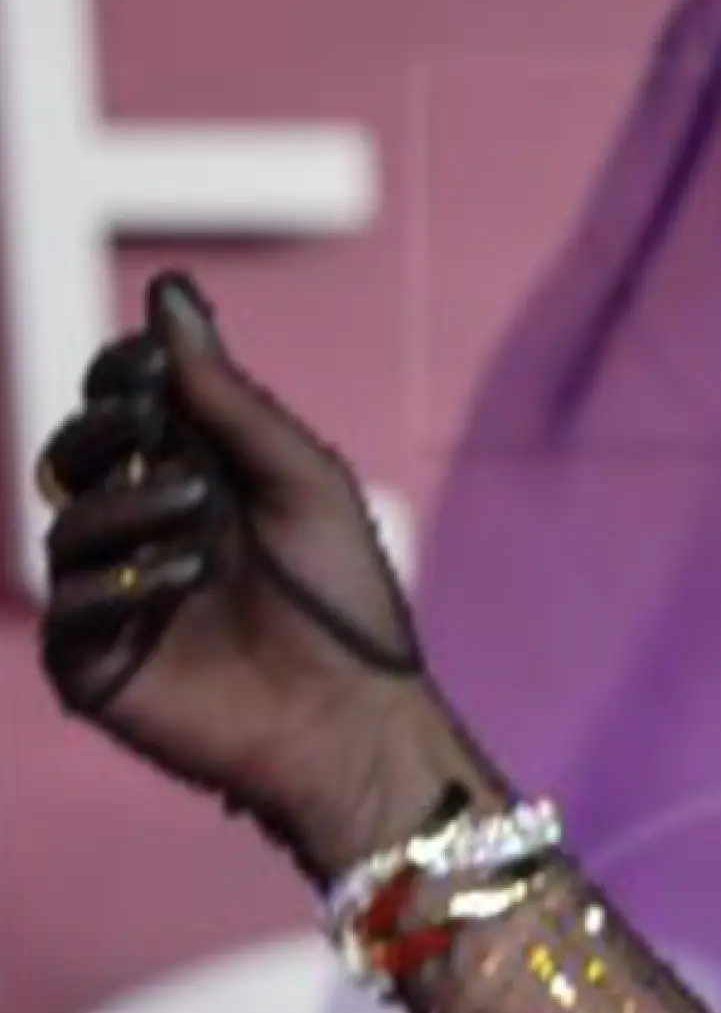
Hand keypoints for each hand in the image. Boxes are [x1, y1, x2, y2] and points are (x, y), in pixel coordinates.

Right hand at [20, 274, 478, 880]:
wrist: (357, 718)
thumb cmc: (346, 602)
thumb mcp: (302, 483)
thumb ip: (230, 399)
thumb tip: (168, 295)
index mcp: (191, 478)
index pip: (122, 404)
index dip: (125, 378)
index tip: (150, 366)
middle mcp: (142, 528)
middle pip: (75, 451)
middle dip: (106, 431)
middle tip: (155, 433)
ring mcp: (112, 593)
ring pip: (70, 522)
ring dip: (130, 509)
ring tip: (202, 526)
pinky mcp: (95, 661)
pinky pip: (71, 606)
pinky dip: (118, 584)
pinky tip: (179, 583)